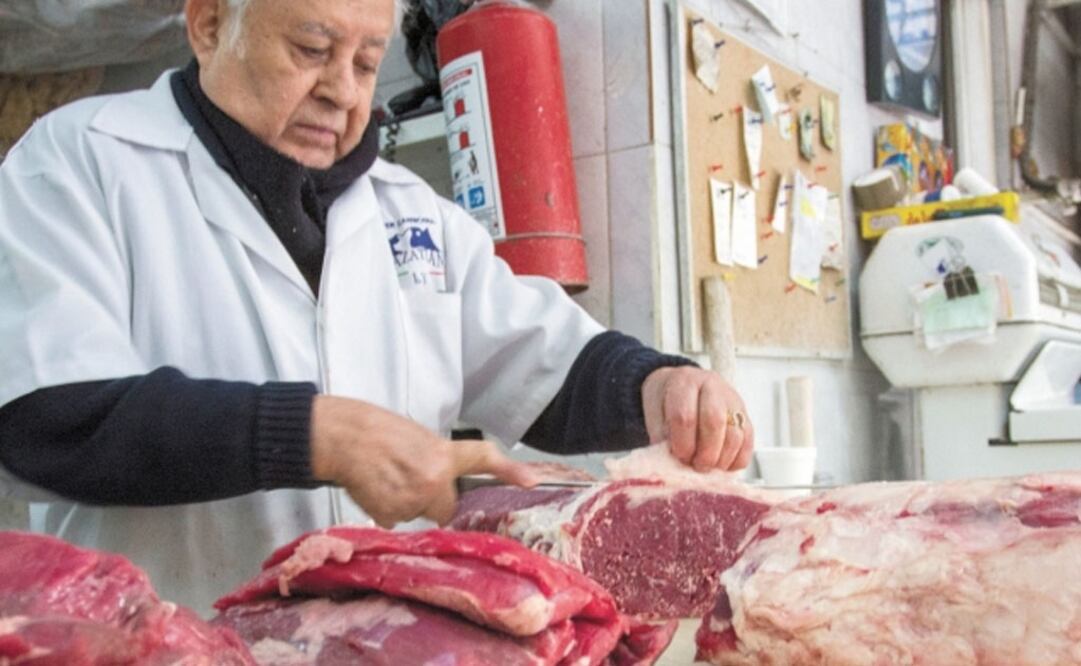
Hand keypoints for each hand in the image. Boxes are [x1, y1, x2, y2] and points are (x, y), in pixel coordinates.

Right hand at [309, 395, 536, 527]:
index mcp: (443, 454)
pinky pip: (396, 520)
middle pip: (445, 507)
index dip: (511, 470)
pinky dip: (387, 509)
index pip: (483, 459)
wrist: (341, 437)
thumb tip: (442, 482)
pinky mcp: (392, 514)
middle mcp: (434, 479)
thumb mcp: (417, 437)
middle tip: (408, 477)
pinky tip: (375, 488)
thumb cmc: (375, 429)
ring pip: (419, 514)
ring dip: (406, 503)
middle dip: (432, 499)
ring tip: (387, 477)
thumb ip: (437, 460)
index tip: (532, 481)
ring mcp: (414, 500)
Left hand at [641, 366, 753, 471]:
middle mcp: (712, 386)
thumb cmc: (667, 400)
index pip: (685, 415)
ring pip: (735, 433)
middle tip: (697, 466)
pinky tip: (722, 466)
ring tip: (708, 467)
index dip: (683, 442)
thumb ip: (661, 435)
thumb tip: (670, 462)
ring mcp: (732, 399)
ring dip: (722, 458)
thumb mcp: (654, 411)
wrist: (683, 383)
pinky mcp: (745, 414)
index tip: (680, 457)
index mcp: (684, 382)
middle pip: (714, 422)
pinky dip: (737, 459)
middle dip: (706, 452)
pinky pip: (748, 440)